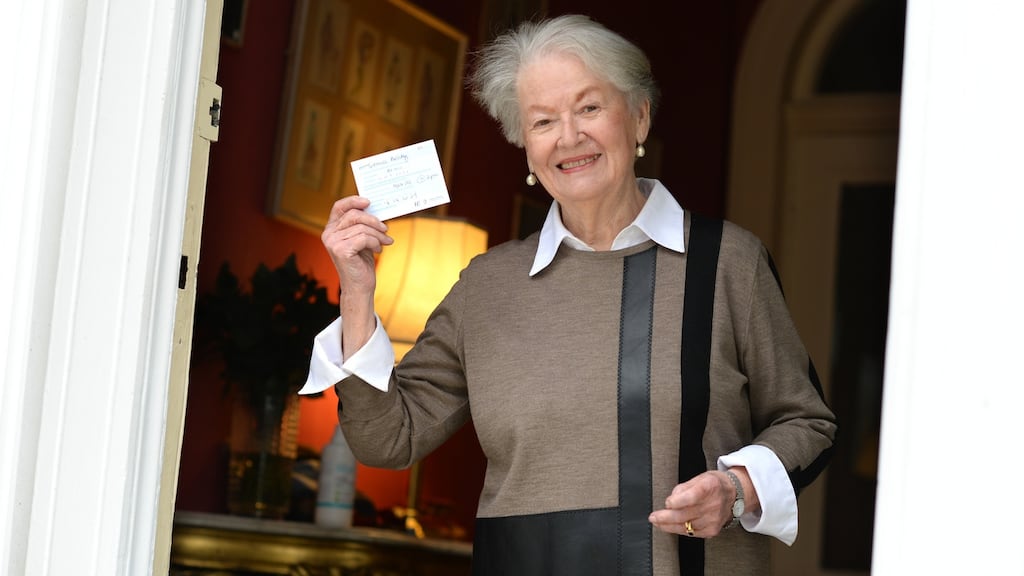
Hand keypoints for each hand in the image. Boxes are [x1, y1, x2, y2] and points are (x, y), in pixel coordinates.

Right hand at [321, 195, 392, 353]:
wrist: (359, 286)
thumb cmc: (361, 263)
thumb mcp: (362, 239)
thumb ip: (363, 225)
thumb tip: (376, 210)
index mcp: (331, 229)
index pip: (339, 207)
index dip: (353, 201)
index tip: (369, 202)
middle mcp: (328, 234)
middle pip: (354, 215)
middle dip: (374, 221)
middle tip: (386, 229)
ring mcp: (333, 242)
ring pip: (362, 227)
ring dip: (378, 234)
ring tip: (385, 242)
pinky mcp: (341, 250)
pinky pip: (364, 238)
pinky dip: (375, 243)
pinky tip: (379, 250)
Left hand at [648, 470, 738, 538]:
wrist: (734, 495)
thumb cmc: (714, 485)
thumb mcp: (699, 477)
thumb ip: (683, 488)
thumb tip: (671, 500)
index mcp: (709, 486)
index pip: (693, 496)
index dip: (678, 501)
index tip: (667, 503)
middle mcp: (713, 504)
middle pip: (686, 514)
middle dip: (666, 517)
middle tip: (653, 517)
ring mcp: (713, 519)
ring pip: (686, 526)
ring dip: (669, 525)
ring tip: (657, 522)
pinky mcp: (712, 530)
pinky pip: (691, 533)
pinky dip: (679, 529)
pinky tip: (670, 527)